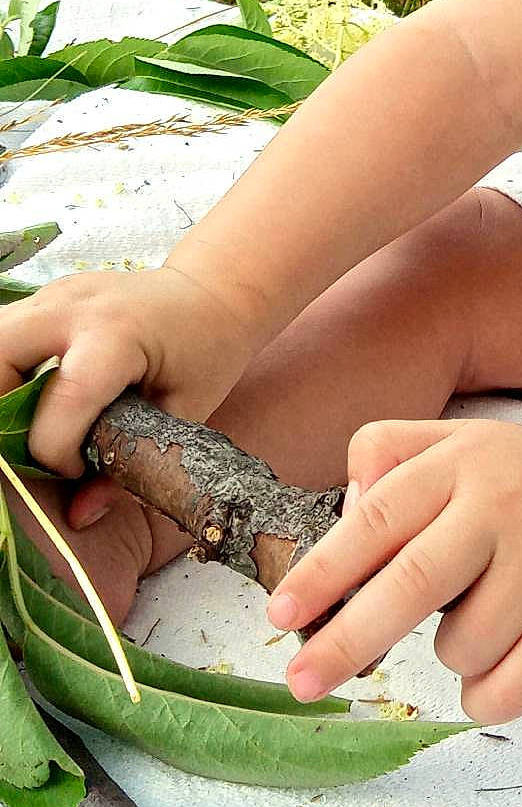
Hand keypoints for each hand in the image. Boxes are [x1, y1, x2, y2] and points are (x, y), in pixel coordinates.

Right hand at [3, 265, 265, 477]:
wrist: (215, 290)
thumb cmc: (208, 350)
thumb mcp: (186, 411)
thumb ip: (133, 464)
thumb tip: (81, 516)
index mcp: (117, 336)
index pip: (61, 403)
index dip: (56, 453)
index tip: (76, 469)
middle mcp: (75, 307)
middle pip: (0, 353)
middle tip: (23, 442)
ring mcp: (57, 294)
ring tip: (24, 421)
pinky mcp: (49, 295)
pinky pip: (7, 331)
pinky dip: (7, 366)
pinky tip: (31, 393)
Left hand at [263, 416, 521, 724]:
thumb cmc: (509, 480)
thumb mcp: (448, 442)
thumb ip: (384, 456)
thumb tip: (345, 512)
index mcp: (462, 463)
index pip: (380, 516)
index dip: (324, 569)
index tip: (278, 615)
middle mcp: (505, 509)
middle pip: (414, 584)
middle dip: (346, 640)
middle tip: (300, 682)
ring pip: (461, 646)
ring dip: (446, 652)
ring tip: (474, 614)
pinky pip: (508, 690)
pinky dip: (483, 696)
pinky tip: (491, 664)